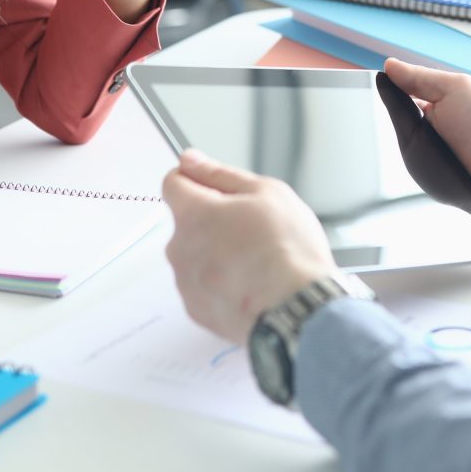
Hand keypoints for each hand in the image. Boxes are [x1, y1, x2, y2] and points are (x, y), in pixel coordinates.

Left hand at [162, 148, 336, 343]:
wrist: (298, 309)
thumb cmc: (288, 251)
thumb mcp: (265, 193)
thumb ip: (219, 174)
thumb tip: (191, 161)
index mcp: (194, 214)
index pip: (172, 183)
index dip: (195, 179)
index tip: (213, 186)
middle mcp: (180, 248)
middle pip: (186, 222)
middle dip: (211, 220)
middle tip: (250, 228)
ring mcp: (187, 283)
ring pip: (195, 256)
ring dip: (215, 253)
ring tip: (254, 261)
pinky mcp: (197, 310)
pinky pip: (202, 286)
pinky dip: (220, 283)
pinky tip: (249, 283)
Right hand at [381, 59, 470, 233]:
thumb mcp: (453, 89)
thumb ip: (419, 77)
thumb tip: (388, 65)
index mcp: (431, 106)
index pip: (399, 96)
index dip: (389, 91)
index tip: (380, 84)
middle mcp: (425, 132)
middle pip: (394, 122)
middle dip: (398, 119)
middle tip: (416, 118)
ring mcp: (424, 159)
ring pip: (399, 147)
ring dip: (407, 143)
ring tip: (429, 143)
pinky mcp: (426, 182)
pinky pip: (409, 170)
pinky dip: (415, 164)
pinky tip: (428, 162)